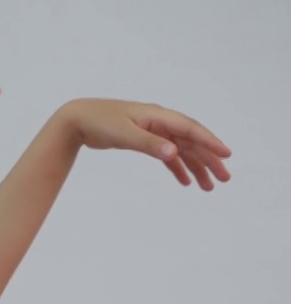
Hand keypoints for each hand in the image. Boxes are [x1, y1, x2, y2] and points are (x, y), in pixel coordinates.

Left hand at [60, 99, 231, 189]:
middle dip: (209, 160)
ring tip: (209, 187)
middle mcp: (160, 122)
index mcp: (158, 116)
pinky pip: (167, 155)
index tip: (226, 155)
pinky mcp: (145, 140)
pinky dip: (177, 168)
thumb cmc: (100, 122)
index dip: (210, 142)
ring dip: (196, 167)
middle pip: (191, 141)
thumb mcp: (125, 134)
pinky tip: (185, 182)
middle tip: (225, 179)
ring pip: (182, 150)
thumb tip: (174, 153)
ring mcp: (153, 131)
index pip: (191, 129)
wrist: (78, 120)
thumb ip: (149, 144)